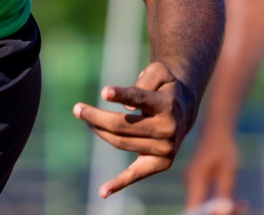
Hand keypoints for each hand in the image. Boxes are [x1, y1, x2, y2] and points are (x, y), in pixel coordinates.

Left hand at [73, 61, 195, 198]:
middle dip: (96, 117)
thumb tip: (125, 109)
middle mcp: (168, 128)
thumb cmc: (164, 86)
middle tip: (77, 109)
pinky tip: (103, 192)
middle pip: (123, 125)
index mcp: (167, 104)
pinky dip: (119, 184)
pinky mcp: (161, 163)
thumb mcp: (159, 71)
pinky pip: (137, 175)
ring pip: (122, 143)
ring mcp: (166, 149)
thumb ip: (144, 80)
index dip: (122, 95)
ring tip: (86, 119)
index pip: (140, 99)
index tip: (103, 92)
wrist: (185, 108)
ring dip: (99, 132)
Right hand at [182, 124, 245, 213]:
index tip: (224, 213)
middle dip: (220, 213)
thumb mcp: (228, 171)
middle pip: (200, 209)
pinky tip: (239, 202)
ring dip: (224, 209)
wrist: (215, 129)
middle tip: (241, 208)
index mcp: (194, 179)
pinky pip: (207, 199)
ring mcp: (192, 183)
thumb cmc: (223, 147)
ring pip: (205, 205)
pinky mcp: (197, 184)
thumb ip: (224, 192)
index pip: (193, 209)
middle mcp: (189, 183)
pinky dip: (222, 203)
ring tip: (243, 205)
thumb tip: (223, 212)